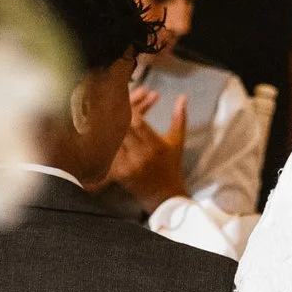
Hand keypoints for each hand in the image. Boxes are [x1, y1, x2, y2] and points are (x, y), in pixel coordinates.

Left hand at [108, 90, 186, 211]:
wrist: (164, 195)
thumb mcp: (177, 141)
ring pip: (113, 139)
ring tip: (111, 113)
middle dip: (120, 115)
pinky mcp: (118, 173)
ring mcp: (126, 165)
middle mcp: (139, 156)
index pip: (138, 122)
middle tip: (118, 103)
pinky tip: (109, 130)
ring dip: (112, 126)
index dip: (132, 109)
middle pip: (122, 128)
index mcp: (155, 146)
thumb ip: (179, 118)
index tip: (133, 100)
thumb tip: (182, 96)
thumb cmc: (172, 165)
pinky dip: (109, 140)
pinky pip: (109, 152)